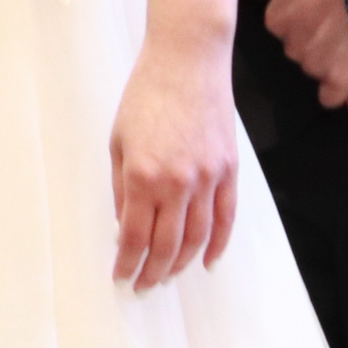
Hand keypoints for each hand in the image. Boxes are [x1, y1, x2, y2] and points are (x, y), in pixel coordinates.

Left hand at [108, 37, 241, 290]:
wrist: (187, 62)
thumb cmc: (145, 95)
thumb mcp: (119, 141)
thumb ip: (122, 187)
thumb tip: (125, 225)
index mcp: (144, 176)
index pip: (135, 236)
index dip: (128, 262)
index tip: (121, 276)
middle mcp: (178, 183)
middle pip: (167, 245)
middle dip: (153, 271)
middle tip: (143, 285)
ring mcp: (208, 179)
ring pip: (198, 238)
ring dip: (181, 263)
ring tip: (168, 275)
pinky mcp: (229, 170)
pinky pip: (225, 219)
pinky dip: (217, 244)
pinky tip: (206, 260)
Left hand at [248, 0, 347, 104]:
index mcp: (277, 18)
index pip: (279, 22)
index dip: (297, 12)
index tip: (317, 3)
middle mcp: (291, 45)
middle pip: (297, 45)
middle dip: (311, 35)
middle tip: (336, 18)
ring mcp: (316, 65)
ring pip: (314, 67)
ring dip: (326, 58)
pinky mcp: (341, 80)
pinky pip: (331, 95)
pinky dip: (336, 88)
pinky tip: (347, 74)